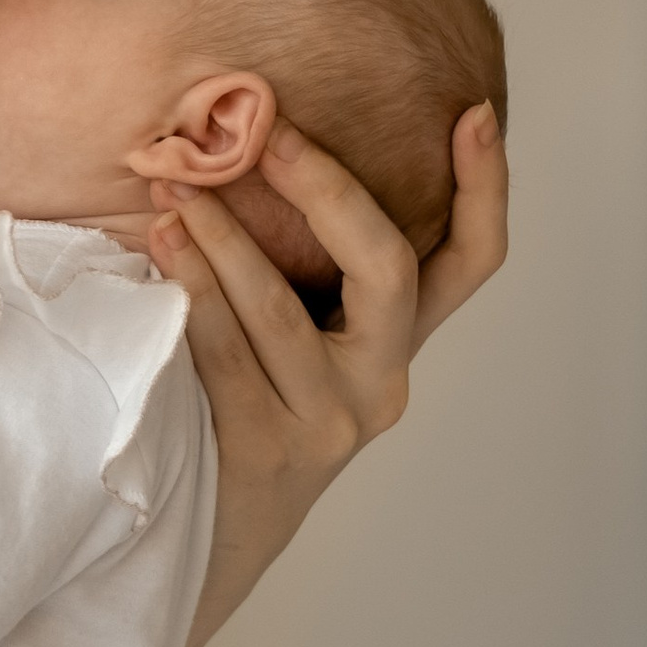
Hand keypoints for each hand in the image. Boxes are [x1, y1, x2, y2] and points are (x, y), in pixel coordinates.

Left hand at [154, 99, 507, 646]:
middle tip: (272, 132)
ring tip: (175, 187)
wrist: (209, 534)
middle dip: (327, 188)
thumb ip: (303, 264)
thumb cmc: (242, 402)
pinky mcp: (268, 451)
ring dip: (224, 237)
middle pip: (386, 267)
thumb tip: (258, 140)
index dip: (484, 188)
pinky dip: (191, 293)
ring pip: (283, 311)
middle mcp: (381, 380)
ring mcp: (330, 420)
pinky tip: (162, 248)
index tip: (474, 113)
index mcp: (399, 341)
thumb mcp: (294, 332)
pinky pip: (225, 356)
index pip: (471, 261)